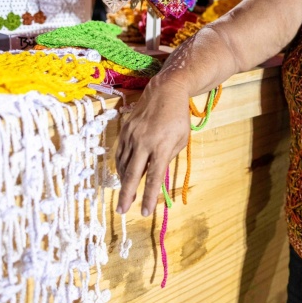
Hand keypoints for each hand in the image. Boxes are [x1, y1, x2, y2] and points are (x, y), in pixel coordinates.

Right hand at [115, 79, 189, 216]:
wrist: (165, 90)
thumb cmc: (178, 117)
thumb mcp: (181, 139)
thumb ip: (168, 156)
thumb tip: (154, 172)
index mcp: (162, 146)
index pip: (154, 177)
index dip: (149, 196)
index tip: (145, 212)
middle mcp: (144, 142)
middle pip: (133, 174)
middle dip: (127, 195)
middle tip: (122, 211)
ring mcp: (132, 135)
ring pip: (123, 164)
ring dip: (123, 182)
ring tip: (125, 195)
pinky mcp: (125, 129)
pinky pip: (121, 153)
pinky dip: (121, 166)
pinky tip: (124, 174)